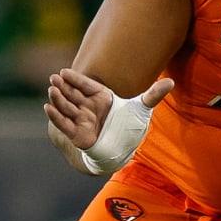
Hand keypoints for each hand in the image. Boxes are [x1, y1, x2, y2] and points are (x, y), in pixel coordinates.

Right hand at [44, 68, 172, 150]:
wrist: (120, 148)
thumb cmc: (128, 126)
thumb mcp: (141, 109)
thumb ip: (153, 95)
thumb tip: (172, 82)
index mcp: (101, 97)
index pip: (86, 85)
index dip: (75, 79)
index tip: (65, 72)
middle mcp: (88, 106)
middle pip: (73, 94)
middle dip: (63, 87)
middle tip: (54, 78)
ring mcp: (81, 119)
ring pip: (67, 107)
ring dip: (58, 99)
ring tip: (51, 90)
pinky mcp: (76, 133)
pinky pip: (64, 123)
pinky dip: (56, 116)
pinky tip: (48, 107)